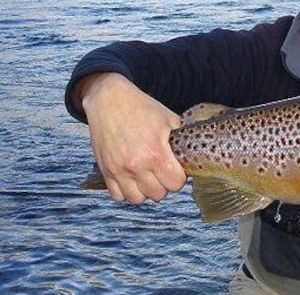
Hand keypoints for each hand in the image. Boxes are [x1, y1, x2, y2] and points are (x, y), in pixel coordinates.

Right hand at [79, 73, 186, 203]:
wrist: (109, 99)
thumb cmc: (142, 108)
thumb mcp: (169, 119)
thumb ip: (180, 140)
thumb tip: (193, 154)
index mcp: (156, 152)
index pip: (175, 184)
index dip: (179, 177)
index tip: (175, 169)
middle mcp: (137, 164)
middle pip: (158, 194)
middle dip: (163, 184)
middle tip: (161, 171)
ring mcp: (119, 169)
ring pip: (137, 199)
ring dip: (145, 191)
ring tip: (146, 177)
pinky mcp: (105, 170)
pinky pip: (118, 196)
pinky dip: (126, 191)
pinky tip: (132, 178)